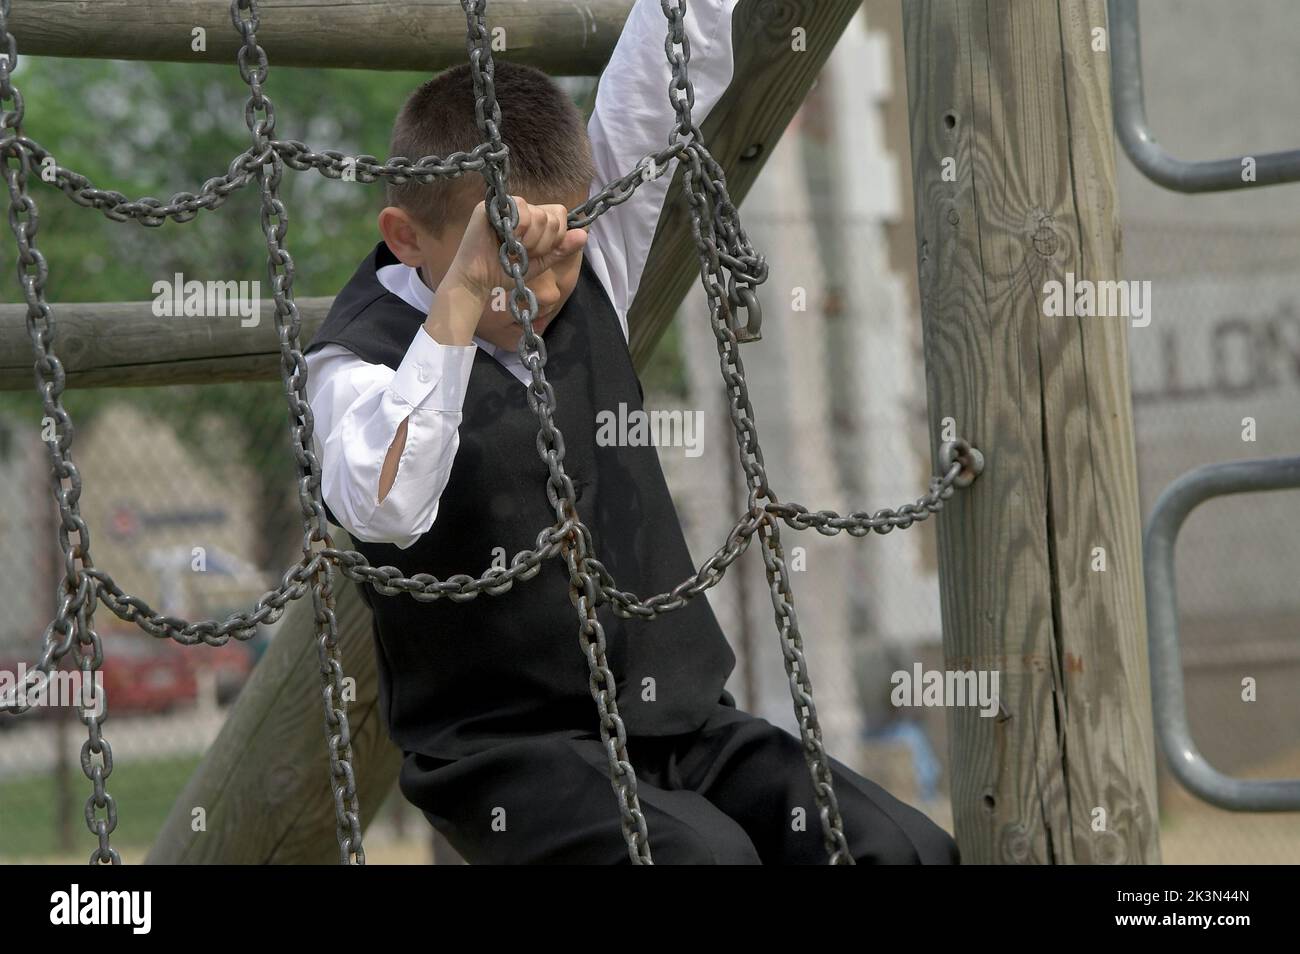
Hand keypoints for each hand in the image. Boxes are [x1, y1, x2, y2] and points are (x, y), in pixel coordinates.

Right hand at [446, 195, 587, 302]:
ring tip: (513, 248)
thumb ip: (561, 248)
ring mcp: (505, 205)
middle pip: (552, 217)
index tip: (539, 251)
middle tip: (522, 252)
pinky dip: (519, 231)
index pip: (559, 214)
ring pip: (540, 215)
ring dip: (531, 240)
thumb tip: (585, 233)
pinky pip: (521, 210)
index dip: (556, 236)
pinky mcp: (490, 206)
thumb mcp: (540, 262)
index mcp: (533, 218)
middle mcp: (520, 208)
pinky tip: (505, 241)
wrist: (479, 282)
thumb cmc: (506, 272)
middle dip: (543, 243)